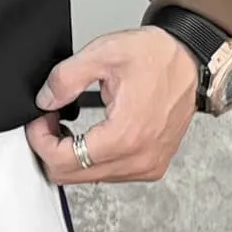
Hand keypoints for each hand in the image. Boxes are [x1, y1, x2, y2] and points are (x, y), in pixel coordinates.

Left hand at [27, 27, 197, 184]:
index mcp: (125, 136)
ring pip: (87, 178)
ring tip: (69, 126)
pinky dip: (91, 160)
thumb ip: (68, 77)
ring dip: (70, 156)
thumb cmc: (157, 56)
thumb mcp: (106, 52)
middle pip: (71, 176)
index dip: (41, 141)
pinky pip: (107, 175)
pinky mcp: (150, 168)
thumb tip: (45, 100)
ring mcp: (145, 168)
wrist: (192, 61)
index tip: (39, 120)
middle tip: (51, 121)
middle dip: (52, 150)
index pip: (63, 161)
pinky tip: (91, 137)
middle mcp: (137, 160)